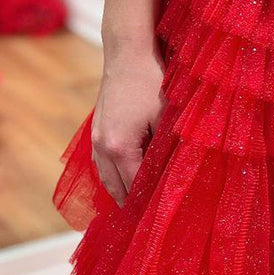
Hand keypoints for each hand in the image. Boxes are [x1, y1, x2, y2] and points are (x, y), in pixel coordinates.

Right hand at [91, 42, 165, 204]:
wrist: (128, 52)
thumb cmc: (151, 81)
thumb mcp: (167, 116)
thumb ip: (168, 148)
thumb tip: (177, 173)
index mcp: (120, 147)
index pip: (136, 187)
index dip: (151, 202)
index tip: (165, 216)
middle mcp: (102, 147)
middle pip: (117, 189)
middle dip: (135, 204)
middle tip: (153, 221)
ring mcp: (96, 138)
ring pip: (106, 178)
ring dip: (122, 192)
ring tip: (139, 209)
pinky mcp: (97, 130)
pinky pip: (102, 164)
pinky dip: (113, 177)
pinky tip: (126, 182)